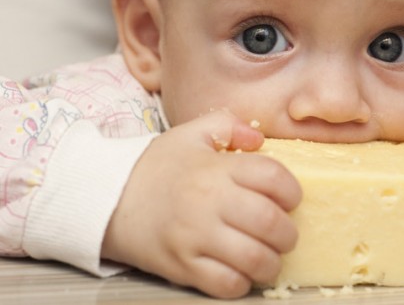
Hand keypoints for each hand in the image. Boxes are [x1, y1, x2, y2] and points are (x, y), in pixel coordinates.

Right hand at [101, 110, 301, 298]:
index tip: (290, 198)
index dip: (292, 190)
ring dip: (272, 261)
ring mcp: (195, 238)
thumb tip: (259, 139)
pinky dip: (242, 282)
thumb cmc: (156, 166)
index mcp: (215, 168)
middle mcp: (209, 202)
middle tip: (284, 232)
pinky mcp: (182, 267)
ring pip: (254, 258)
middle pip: (270, 221)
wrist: (107, 198)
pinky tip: (241, 270)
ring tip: (269, 254)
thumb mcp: (190, 134)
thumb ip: (228, 125)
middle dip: (288, 231)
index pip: (273, 177)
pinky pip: (226, 284)